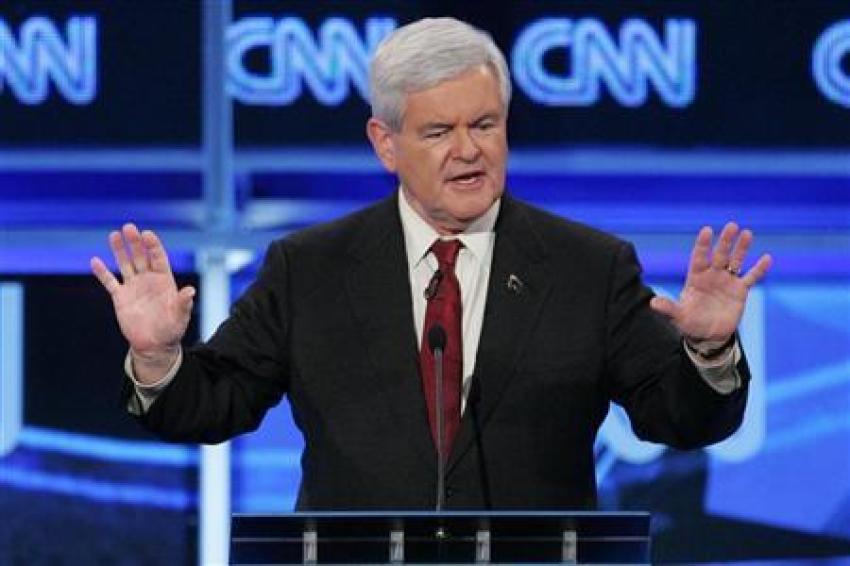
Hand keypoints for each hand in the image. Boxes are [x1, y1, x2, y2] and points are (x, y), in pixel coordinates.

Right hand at [90, 224, 194, 382]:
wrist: (155, 344)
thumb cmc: (172, 329)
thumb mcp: (180, 316)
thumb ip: (183, 303)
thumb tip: (190, 291)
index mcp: (164, 280)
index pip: (159, 258)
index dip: (153, 246)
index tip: (147, 234)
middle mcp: (148, 280)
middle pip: (141, 256)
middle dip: (135, 242)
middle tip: (128, 227)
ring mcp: (134, 287)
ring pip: (125, 264)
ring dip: (119, 250)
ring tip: (114, 235)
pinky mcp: (120, 298)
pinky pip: (110, 282)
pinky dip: (102, 272)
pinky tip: (95, 260)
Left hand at [650, 222, 771, 348]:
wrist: (707, 335)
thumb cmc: (690, 323)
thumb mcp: (678, 316)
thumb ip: (668, 308)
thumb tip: (653, 303)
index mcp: (696, 278)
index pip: (699, 257)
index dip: (703, 245)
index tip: (707, 230)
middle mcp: (711, 276)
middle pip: (719, 255)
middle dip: (725, 241)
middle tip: (732, 225)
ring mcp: (726, 282)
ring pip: (735, 261)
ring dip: (741, 249)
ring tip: (747, 233)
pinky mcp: (740, 291)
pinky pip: (751, 277)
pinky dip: (759, 269)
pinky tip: (767, 258)